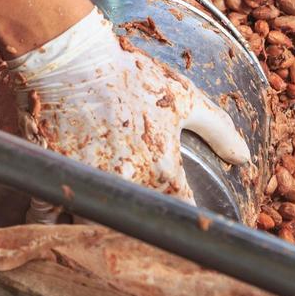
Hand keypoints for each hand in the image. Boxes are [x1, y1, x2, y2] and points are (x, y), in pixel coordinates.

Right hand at [7, 9, 250, 222]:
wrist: (71, 59)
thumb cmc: (129, 75)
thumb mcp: (183, 96)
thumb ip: (218, 129)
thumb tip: (244, 158)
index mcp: (162, 173)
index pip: (181, 219)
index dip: (183, 227)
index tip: (181, 228)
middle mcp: (126, 186)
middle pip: (135, 232)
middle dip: (139, 235)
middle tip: (138, 230)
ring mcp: (87, 186)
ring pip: (93, 230)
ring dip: (98, 231)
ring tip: (101, 225)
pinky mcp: (53, 180)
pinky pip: (50, 219)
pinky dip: (55, 222)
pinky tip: (61, 215)